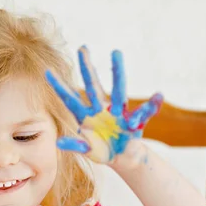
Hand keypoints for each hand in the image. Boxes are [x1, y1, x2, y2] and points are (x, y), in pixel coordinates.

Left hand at [45, 46, 162, 167]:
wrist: (121, 158)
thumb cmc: (101, 152)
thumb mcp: (87, 150)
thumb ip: (75, 145)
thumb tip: (59, 142)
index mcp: (86, 116)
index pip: (70, 99)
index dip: (59, 87)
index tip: (46, 72)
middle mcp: (100, 109)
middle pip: (93, 86)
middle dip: (87, 68)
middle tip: (82, 47)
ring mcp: (117, 112)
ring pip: (118, 89)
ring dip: (117, 71)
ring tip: (115, 52)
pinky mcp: (133, 120)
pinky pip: (144, 112)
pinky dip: (152, 105)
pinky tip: (158, 96)